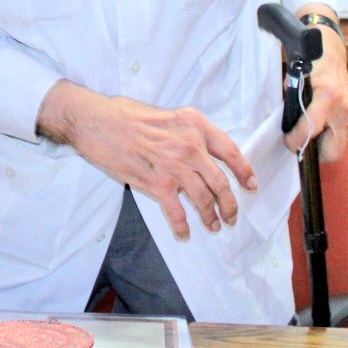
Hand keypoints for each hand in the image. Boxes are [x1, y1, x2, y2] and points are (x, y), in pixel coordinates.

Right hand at [37, 81, 256, 240]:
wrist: (96, 121)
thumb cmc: (125, 114)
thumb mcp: (164, 114)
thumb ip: (185, 132)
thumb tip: (200, 154)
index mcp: (194, 124)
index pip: (230, 151)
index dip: (244, 171)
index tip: (251, 185)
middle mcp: (189, 145)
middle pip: (220, 182)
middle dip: (230, 204)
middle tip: (231, 216)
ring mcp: (174, 166)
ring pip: (203, 200)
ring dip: (212, 217)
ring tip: (214, 226)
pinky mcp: (155, 183)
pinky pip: (176, 211)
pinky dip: (182, 226)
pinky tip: (184, 233)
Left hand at [283, 17, 347, 161]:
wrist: (329, 50)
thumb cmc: (308, 63)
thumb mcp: (293, 81)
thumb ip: (290, 104)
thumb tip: (279, 123)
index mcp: (327, 96)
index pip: (311, 130)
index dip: (296, 141)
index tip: (287, 142)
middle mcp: (343, 108)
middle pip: (333, 151)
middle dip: (315, 153)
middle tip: (299, 144)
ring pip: (338, 145)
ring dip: (322, 143)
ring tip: (307, 132)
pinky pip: (342, 134)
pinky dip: (329, 134)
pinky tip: (319, 122)